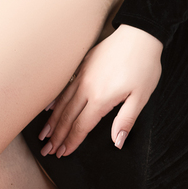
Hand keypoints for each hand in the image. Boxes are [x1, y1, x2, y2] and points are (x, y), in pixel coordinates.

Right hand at [40, 24, 162, 156]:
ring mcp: (83, 75)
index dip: (71, 142)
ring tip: (43, 134)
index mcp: (101, 99)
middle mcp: (87, 88)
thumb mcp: (141, 97)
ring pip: (62, 102)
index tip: (62, 153)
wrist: (140, 35)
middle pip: (67, 117)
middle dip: (56, 136)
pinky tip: (49, 108)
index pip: (81, 126)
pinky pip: (65, 86)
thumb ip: (126, 121)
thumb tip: (117, 142)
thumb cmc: (144, 67)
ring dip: (52, 120)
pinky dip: (55, 99)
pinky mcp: (83, 65)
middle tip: (47, 150)